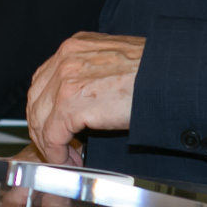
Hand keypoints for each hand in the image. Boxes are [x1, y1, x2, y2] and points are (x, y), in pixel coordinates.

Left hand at [25, 33, 144, 160]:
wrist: (170, 75)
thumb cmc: (153, 70)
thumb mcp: (114, 62)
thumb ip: (91, 75)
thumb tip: (82, 103)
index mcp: (74, 46)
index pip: (43, 81)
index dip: (45, 109)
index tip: (53, 127)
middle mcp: (66, 58)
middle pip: (36, 99)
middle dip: (42, 127)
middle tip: (56, 147)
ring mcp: (66, 79)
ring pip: (39, 118)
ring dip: (49, 143)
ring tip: (64, 157)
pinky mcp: (72, 102)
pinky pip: (52, 134)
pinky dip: (56, 152)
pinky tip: (67, 160)